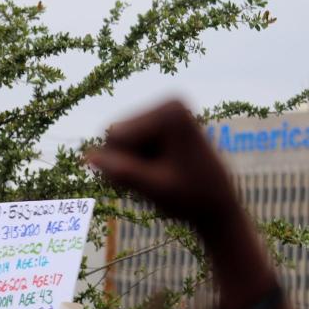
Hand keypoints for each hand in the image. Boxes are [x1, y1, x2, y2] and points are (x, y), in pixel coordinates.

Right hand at [86, 100, 238, 231]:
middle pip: (117, 132)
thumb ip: (122, 172)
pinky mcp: (167, 121)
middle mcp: (170, 103)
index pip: (116, 135)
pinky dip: (140, 159)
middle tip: (155, 182)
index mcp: (170, 112)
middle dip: (128, 161)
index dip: (124, 163)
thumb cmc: (191, 199)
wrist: (220, 205)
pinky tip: (161, 172)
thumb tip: (88, 157)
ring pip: (121, 139)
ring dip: (133, 162)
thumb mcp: (154, 188)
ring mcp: (168, 111)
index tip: (154, 179)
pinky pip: (132, 139)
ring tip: (160, 178)